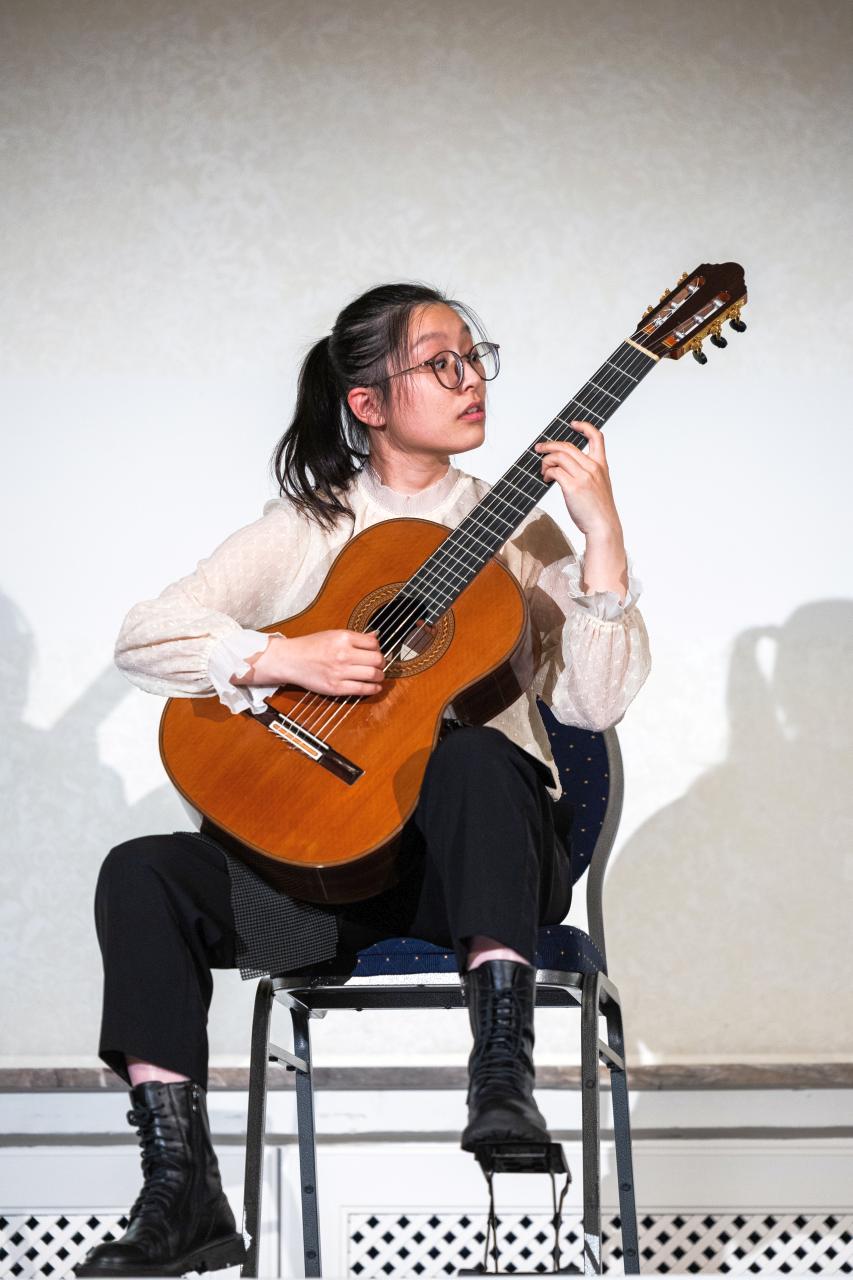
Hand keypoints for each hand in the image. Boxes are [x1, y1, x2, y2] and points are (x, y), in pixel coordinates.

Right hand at [240, 629, 384, 696]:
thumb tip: (375, 636)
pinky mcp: (336, 687)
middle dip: (381, 663)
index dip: (377, 648)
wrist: (290, 660)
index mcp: (343, 637)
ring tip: (377, 676)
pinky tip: (374, 686)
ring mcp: (340, 672)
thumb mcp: (332, 634)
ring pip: (373, 674)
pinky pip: (362, 689)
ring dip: (379, 676)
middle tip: (379, 665)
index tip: (375, 652)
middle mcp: (343, 654)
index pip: (373, 643)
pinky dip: (373, 688)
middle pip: (377, 659)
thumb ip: (355, 637)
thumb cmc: (310, 646)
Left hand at [534, 422, 627, 595]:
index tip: (573, 424)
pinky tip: (545, 479)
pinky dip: (546, 472)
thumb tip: (564, 470)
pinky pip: (554, 470)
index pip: (597, 437)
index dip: (584, 426)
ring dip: (545, 460)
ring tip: (542, 470)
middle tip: (539, 449)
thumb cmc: (599, 511)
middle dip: (550, 445)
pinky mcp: (573, 486)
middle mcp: (593, 467)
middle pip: (567, 445)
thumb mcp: (599, 487)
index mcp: (601, 465)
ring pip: (559, 456)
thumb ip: (587, 475)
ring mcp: (583, 476)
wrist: (603, 527)